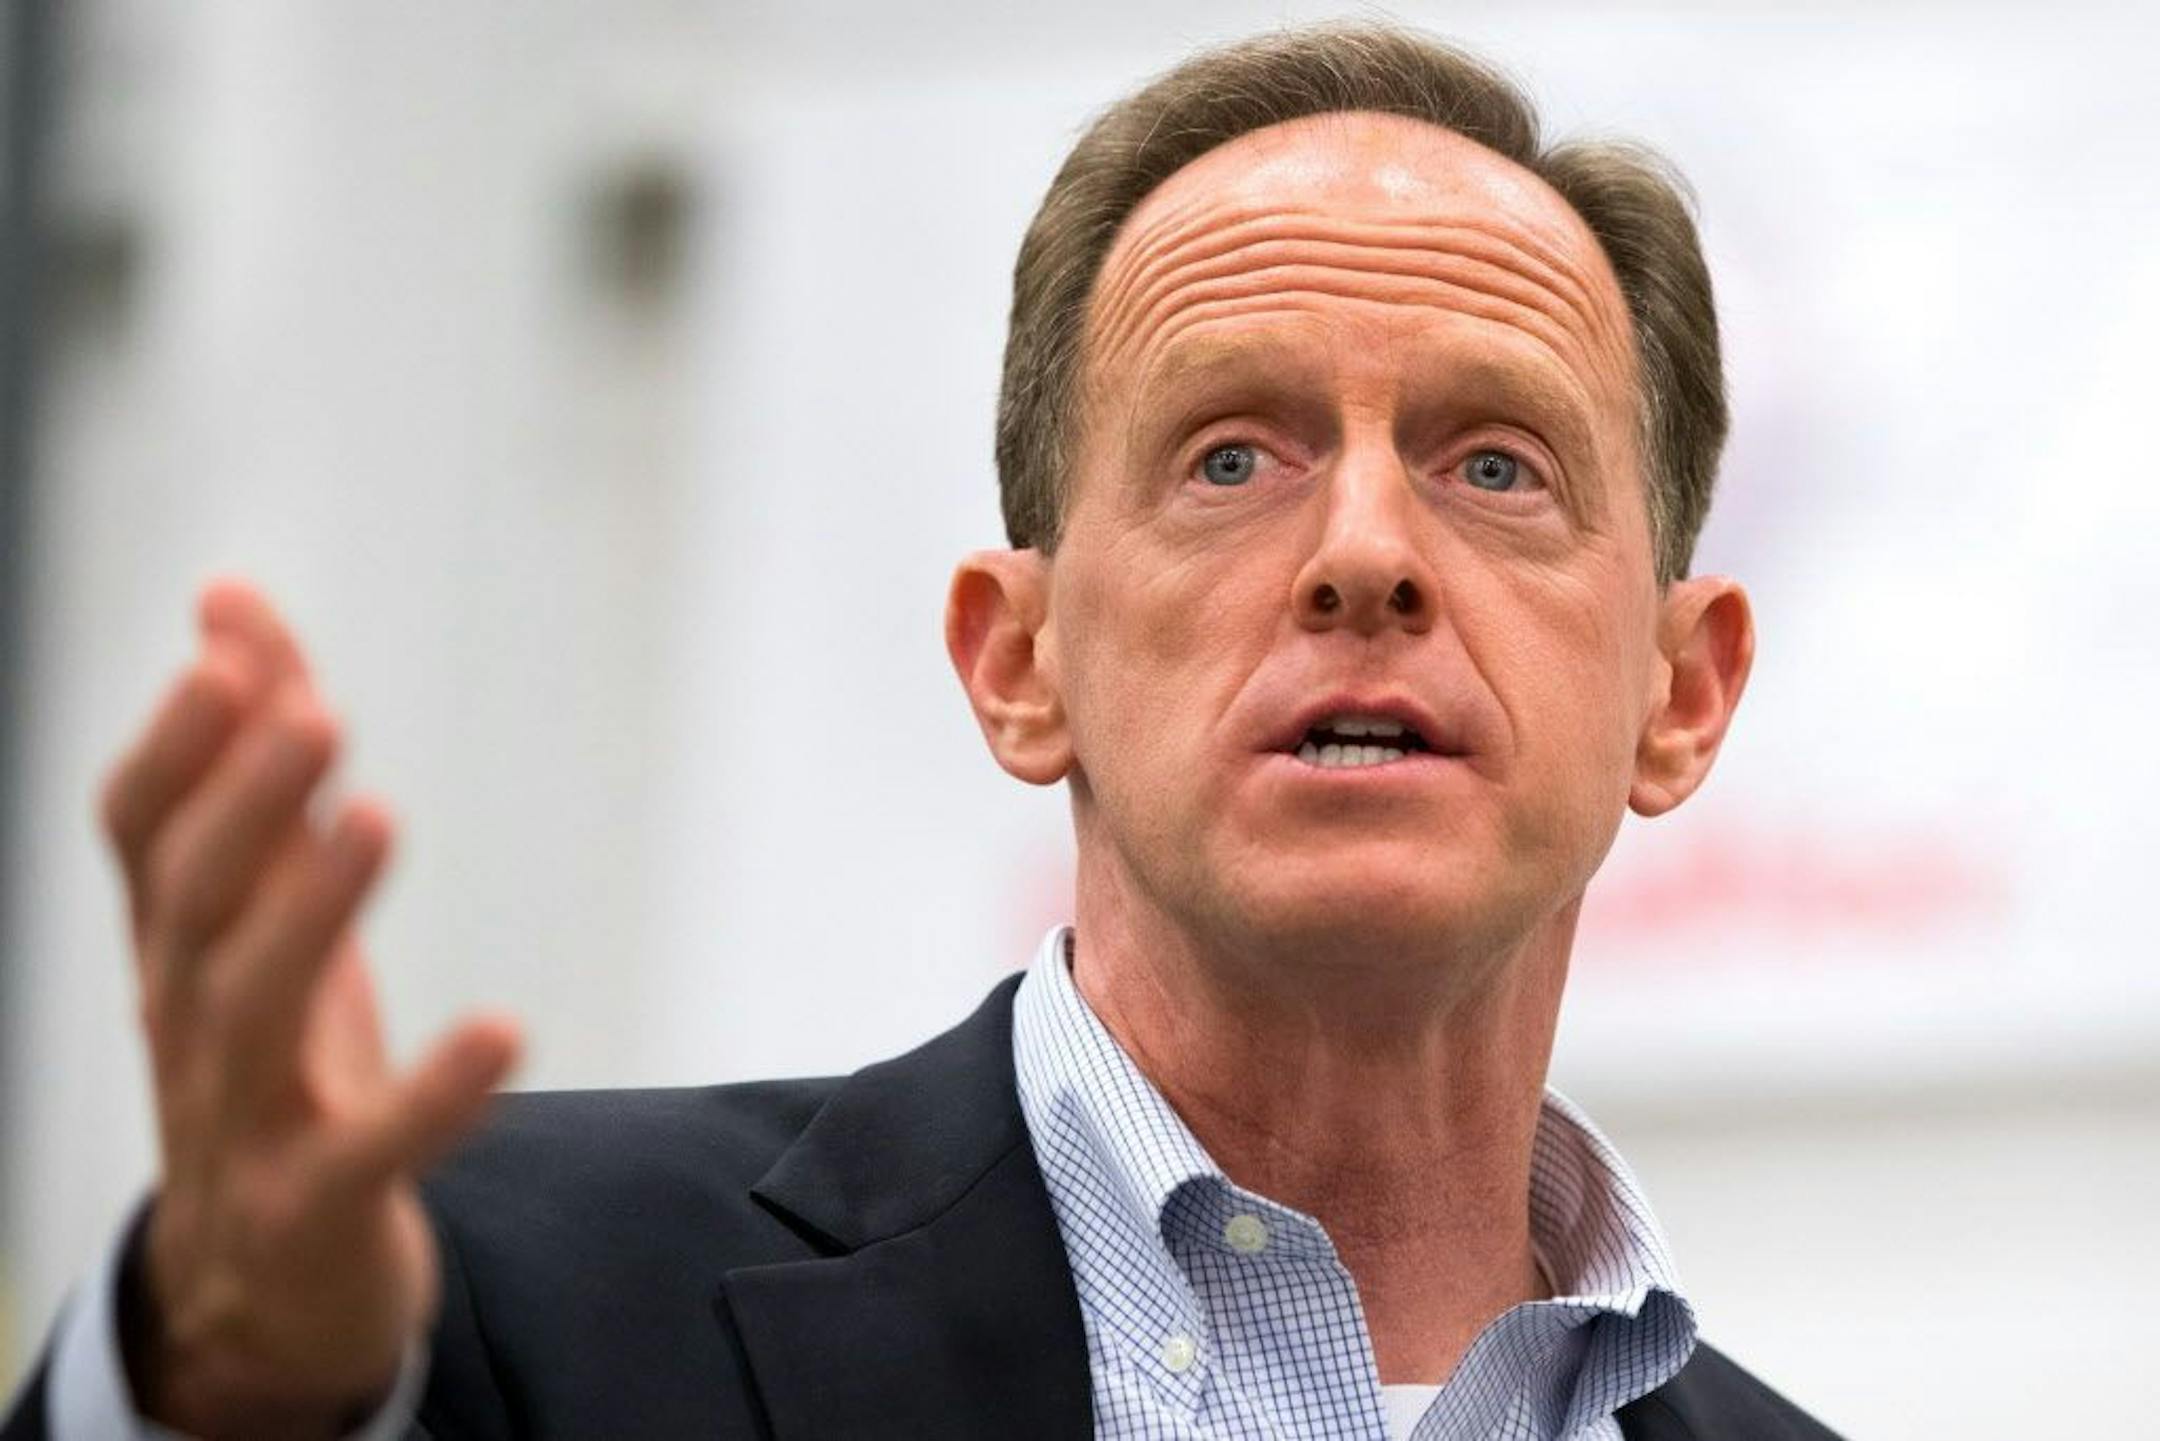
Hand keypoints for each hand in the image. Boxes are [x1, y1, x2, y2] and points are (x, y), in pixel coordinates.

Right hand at [104, 579, 518, 1437]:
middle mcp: (188, 1027)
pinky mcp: (316, 1210)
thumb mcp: (263, 913)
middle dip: (242, 805)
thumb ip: (254, 764)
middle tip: (311, 712)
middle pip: (192, 908)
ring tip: (376, 815)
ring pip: (249, 1014)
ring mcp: (242, 1126)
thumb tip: (230, 605)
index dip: (176, 747)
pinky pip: (368, 1153)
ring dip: (309, 911)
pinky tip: (501, 1031)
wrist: (264, 1287)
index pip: (139, 837)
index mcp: (179, 951)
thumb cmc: (272, 1064)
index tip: (229, 655)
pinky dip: (431, 1096)